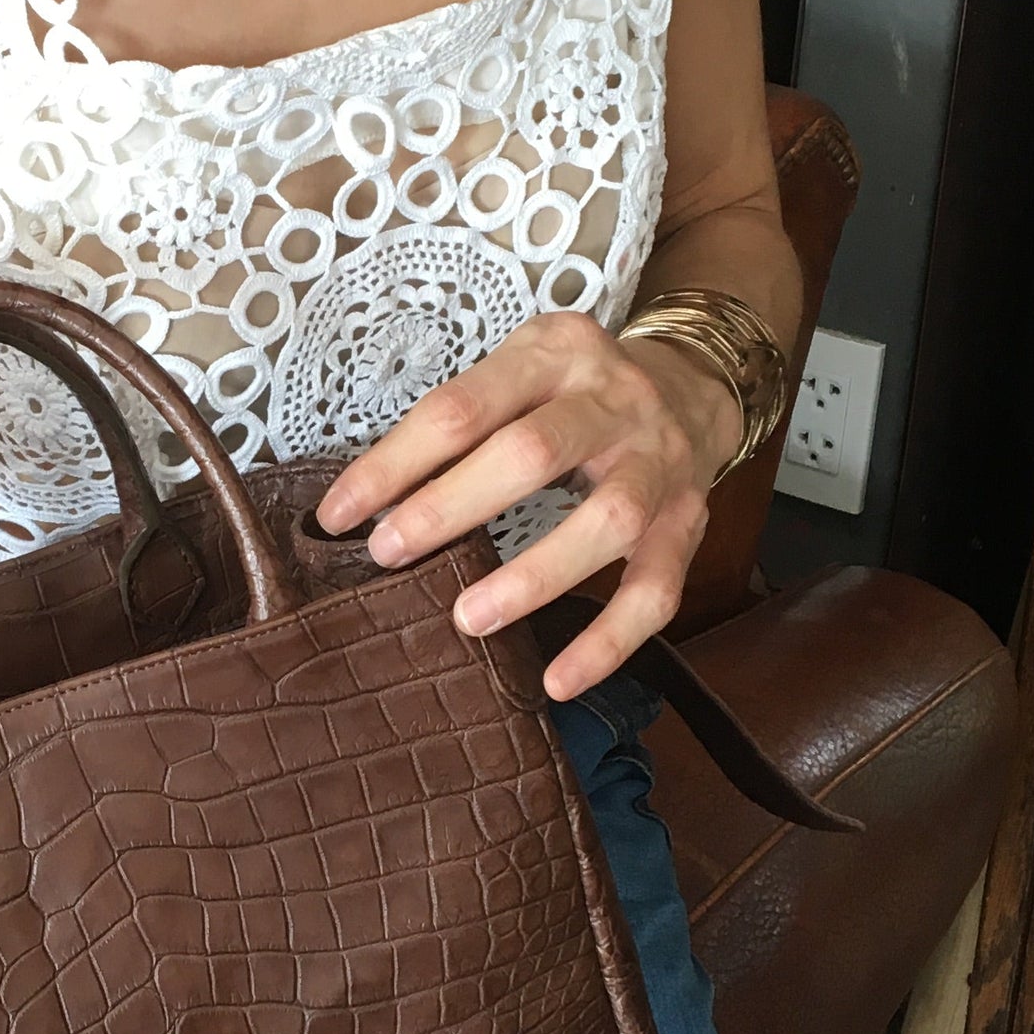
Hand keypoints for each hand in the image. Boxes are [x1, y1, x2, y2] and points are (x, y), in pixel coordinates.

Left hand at [314, 310, 741, 700]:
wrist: (695, 387)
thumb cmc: (577, 392)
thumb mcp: (521, 371)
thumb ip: (463, 420)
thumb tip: (373, 501)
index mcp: (555, 353)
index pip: (461, 408)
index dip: (395, 463)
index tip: (339, 515)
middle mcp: (615, 400)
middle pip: (532, 452)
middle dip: (451, 506)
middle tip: (388, 553)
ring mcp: (659, 464)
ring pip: (606, 519)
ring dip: (534, 576)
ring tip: (469, 619)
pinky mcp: (689, 524)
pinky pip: (654, 590)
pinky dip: (608, 640)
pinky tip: (559, 679)